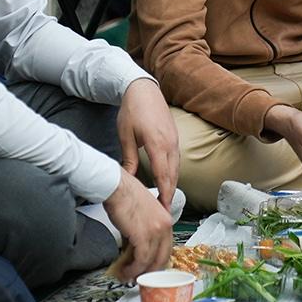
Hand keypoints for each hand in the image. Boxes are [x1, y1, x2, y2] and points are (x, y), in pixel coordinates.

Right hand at [103, 171, 173, 282]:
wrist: (116, 186)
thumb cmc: (124, 194)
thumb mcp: (141, 213)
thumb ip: (142, 231)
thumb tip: (134, 250)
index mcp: (166, 219)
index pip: (166, 247)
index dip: (156, 261)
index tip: (148, 269)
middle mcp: (165, 226)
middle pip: (162, 258)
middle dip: (149, 271)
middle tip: (138, 277)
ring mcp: (156, 232)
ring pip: (151, 262)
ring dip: (138, 273)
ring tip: (127, 277)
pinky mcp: (143, 237)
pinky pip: (141, 260)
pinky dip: (132, 269)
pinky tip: (125, 272)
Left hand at [118, 78, 179, 210]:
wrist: (143, 89)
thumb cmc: (132, 110)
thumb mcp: (125, 135)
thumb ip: (129, 158)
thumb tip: (129, 178)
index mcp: (157, 144)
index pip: (163, 176)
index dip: (164, 194)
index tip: (163, 209)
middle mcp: (170, 144)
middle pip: (172, 175)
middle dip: (170, 195)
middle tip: (166, 213)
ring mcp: (174, 140)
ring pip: (176, 168)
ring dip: (172, 185)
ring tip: (167, 201)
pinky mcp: (174, 137)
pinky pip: (176, 160)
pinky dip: (172, 173)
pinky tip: (167, 180)